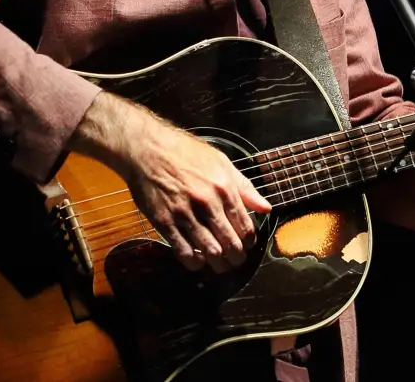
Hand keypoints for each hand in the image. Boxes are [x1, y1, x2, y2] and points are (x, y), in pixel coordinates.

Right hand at [70, 92, 271, 272]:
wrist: (148, 149)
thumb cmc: (185, 152)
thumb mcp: (221, 162)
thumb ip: (245, 187)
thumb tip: (266, 208)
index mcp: (224, 188)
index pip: (245, 226)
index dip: (249, 241)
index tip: (247, 244)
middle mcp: (207, 203)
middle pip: (230, 243)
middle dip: (237, 257)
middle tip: (236, 260)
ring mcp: (184, 214)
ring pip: (209, 251)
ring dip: (218, 264)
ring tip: (221, 265)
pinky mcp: (164, 222)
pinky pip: (183, 251)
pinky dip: (194, 262)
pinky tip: (198, 261)